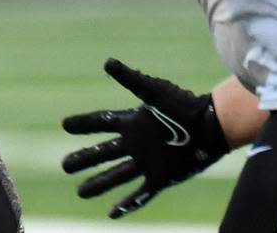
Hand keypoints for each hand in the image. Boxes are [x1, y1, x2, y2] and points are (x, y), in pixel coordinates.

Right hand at [62, 58, 228, 218]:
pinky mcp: (161, 178)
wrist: (211, 127)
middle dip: (84, 158)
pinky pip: (140, 194)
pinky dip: (127, 204)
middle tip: (65, 165)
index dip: (83, 124)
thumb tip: (107, 62)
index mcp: (133, 122)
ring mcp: (148, 162)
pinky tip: (112, 213)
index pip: (101, 123)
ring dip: (98, 184)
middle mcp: (137, 143)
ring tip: (80, 191)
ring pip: (116, 176)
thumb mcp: (154, 90)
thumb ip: (131, 79)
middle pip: (103, 152)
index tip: (65, 124)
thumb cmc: (184, 104)